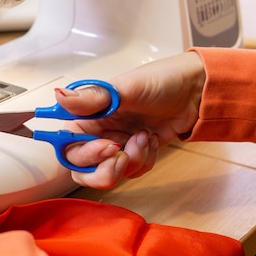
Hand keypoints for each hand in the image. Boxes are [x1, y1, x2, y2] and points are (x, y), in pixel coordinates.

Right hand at [56, 52, 204, 187]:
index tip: (108, 145)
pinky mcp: (135, 153)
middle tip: (123, 155)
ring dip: (131, 161)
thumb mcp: (125, 88)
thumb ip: (91, 98)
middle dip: (105, 169)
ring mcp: (117, 144)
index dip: (84, 154)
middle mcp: (98, 132)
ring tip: (144, 137)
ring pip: (110, 173)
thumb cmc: (161, 81)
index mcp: (88, 116)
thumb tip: (59, 95)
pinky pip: (132, 171)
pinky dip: (144, 160)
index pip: (68, 146)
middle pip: (83, 169)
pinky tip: (151, 139)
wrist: (195, 92)